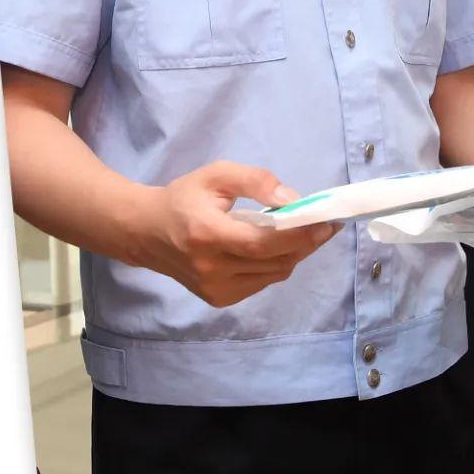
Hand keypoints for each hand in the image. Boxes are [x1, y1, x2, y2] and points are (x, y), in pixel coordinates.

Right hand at [139, 162, 337, 306]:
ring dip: (293, 255)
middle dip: (305, 244)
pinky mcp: (218, 299)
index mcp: (208, 235)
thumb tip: (292, 201)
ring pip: (273, 275)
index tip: (327, 223)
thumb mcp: (216, 175)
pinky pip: (261, 282)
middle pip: (274, 262)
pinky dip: (274, 265)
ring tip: (300, 234)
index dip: (300, 236)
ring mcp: (215, 289)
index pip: (264, 243)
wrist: (146, 232)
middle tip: (323, 225)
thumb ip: (255, 180)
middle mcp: (211, 269)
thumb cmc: (183, 199)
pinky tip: (272, 248)